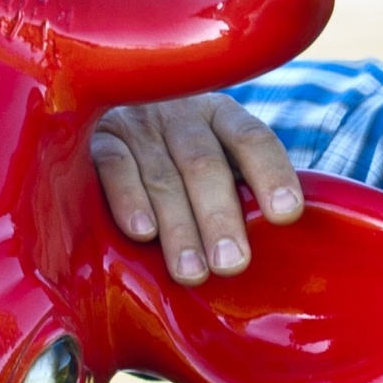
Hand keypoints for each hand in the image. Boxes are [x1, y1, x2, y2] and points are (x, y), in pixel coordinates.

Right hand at [91, 94, 302, 284]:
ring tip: (191, 272)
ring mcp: (138, 124)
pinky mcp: (97, 139)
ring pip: (163, 176)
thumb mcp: (209, 160)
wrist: (100, 111)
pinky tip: (142, 233)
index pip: (253, 139)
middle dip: (219, 217)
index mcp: (220, 115)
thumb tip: (279, 248)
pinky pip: (115, 167)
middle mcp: (181, 114)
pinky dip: (129, 199)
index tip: (286, 214)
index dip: (271, 174)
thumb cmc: (172, 163)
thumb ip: (238, 190)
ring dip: (178, 227)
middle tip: (231, 264)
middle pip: (205, 164)